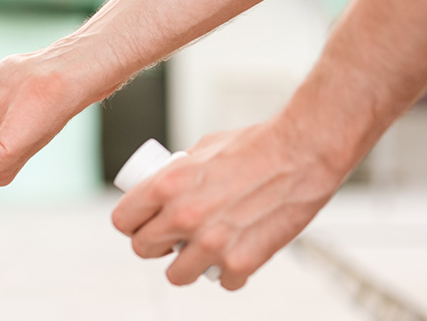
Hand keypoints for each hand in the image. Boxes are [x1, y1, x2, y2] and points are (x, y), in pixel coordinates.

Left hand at [111, 119, 344, 289]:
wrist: (303, 152)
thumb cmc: (257, 143)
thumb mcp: (203, 149)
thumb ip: (178, 172)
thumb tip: (164, 188)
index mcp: (166, 185)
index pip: (123, 220)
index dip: (131, 223)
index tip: (141, 224)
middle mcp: (182, 216)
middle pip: (142, 249)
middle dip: (155, 245)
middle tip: (170, 239)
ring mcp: (211, 243)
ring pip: (176, 276)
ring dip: (187, 265)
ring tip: (200, 252)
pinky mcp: (242, 261)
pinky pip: (223, 282)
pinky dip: (230, 273)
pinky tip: (236, 255)